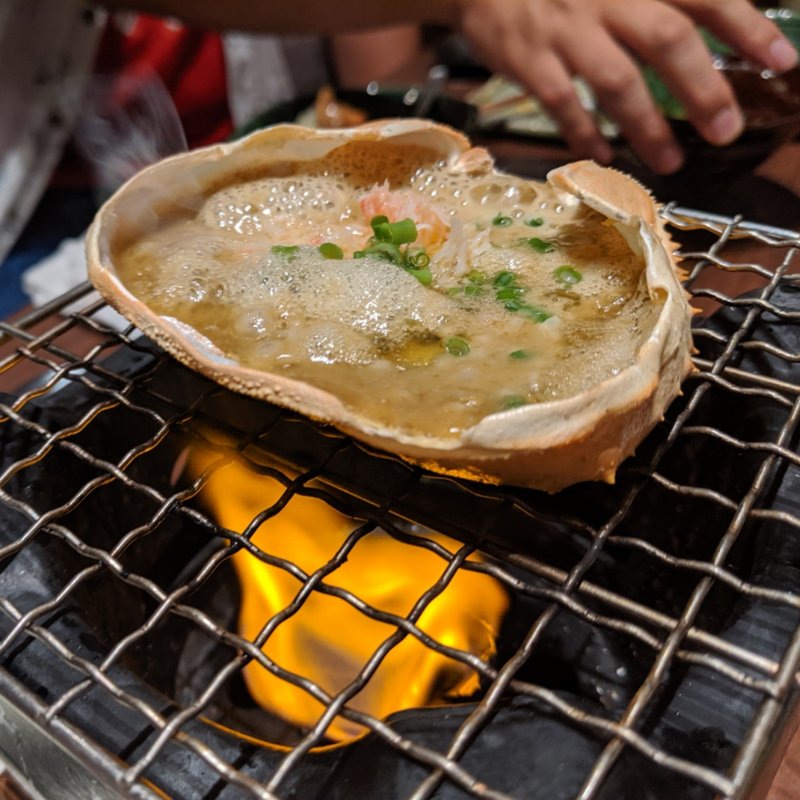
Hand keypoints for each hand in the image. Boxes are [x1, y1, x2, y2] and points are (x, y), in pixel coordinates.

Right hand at [457, 0, 797, 172]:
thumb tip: (701, 32)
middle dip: (702, 89)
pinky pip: (563, 103)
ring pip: (617, 81)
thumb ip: (656, 0)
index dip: (746, 28)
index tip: (781, 62)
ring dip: (647, 127)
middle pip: (667, 40)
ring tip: (670, 161)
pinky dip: (586, 132)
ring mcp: (567, 30)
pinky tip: (606, 155)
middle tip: (724, 131)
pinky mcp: (530, 59)